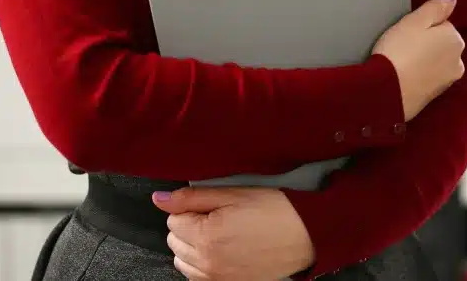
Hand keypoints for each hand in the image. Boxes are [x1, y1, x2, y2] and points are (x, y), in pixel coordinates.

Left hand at [152, 187, 313, 280]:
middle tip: (218, 217)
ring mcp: (217, 278)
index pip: (173, 220)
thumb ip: (192, 197)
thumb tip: (159, 198)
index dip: (191, 208)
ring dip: (194, 247)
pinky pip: (198, 276)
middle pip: (175, 241)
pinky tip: (223, 250)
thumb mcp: (233, 194)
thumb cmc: (275, 210)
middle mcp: (207, 263)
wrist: (306, 233)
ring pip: (183, 261)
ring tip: (221, 234)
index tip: (212, 205)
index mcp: (206, 236)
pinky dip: (203, 264)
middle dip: (190, 227)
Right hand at [373, 0, 464, 119]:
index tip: (406, 32)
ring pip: (436, 62)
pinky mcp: (436, 96)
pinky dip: (420, 76)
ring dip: (423, 61)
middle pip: (441, 45)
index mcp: (455, 39)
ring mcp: (448, 81)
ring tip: (401, 63)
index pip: (442, 24)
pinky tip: (404, 76)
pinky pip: (429, 78)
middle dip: (426, 44)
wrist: (387, 92)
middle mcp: (458, 61)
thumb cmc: (399, 51)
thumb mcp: (415, 21)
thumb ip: (436, 7)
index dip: (422, 26)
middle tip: (402, 47)